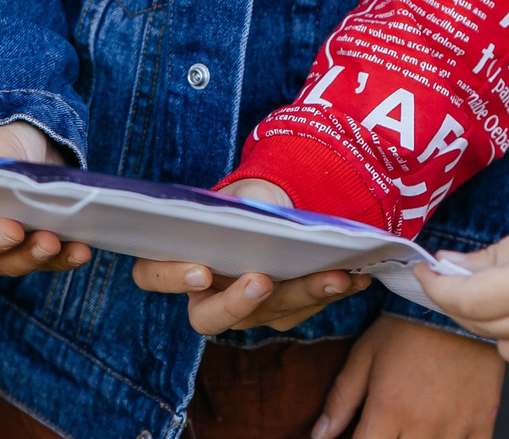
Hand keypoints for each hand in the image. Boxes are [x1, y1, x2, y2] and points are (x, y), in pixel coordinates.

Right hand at [0, 123, 94, 276]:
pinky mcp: (33, 250)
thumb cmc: (1, 146)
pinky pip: (45, 262)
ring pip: (10, 262)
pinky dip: (62, 258)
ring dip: (31, 255)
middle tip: (14, 230)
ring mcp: (1, 248)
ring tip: (50, 242)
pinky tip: (79, 251)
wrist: (32, 146)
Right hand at [132, 180, 370, 332]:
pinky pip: (307, 308)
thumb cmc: (251, 198)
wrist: (284, 209)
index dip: (168, 277)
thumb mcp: (243, 191)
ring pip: (269, 314)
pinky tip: (358, 277)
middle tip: (261, 282)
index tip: (200, 271)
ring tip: (337, 276)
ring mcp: (246, 309)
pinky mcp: (284, 311)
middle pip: (208, 316)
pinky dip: (334, 290)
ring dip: (305, 294)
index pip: (151, 274)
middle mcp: (207, 294)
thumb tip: (257, 213)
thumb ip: (242, 203)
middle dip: (236, 303)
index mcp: (180, 258)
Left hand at [313, 313, 504, 438]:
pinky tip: (442, 432)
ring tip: (412, 427)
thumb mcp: (366, 353)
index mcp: (389, 409)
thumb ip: (342, 398)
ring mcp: (456, 426)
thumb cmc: (409, 323)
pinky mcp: (483, 422)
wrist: (461, 302)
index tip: (363, 434)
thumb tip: (319, 435)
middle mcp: (422, 425)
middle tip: (389, 426)